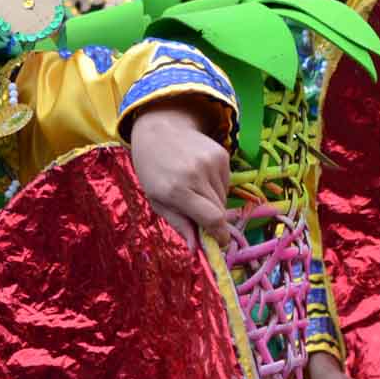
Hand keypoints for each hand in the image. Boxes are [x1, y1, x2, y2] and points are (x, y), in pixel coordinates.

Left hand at [129, 104, 230, 248]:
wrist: (160, 129)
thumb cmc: (153, 169)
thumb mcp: (156, 199)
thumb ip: (179, 224)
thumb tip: (197, 249)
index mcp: (176, 190)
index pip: (211, 219)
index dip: (219, 235)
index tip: (219, 243)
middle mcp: (196, 176)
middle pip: (219, 211)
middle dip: (211, 219)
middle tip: (196, 214)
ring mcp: (211, 163)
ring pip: (223, 197)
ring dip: (212, 201)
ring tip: (193, 188)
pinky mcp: (222, 155)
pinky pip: (226, 182)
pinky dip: (216, 186)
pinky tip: (200, 175)